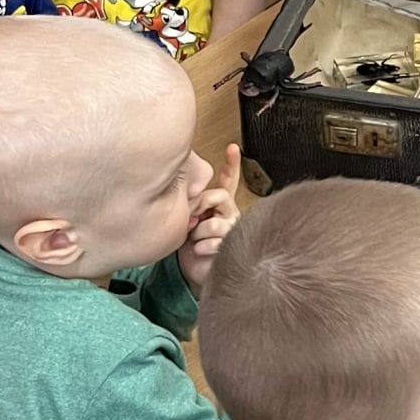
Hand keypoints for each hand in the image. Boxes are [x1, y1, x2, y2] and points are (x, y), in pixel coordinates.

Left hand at [177, 142, 241, 290]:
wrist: (194, 271)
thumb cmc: (189, 246)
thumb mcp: (186, 219)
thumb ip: (191, 204)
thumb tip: (189, 199)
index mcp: (221, 205)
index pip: (229, 182)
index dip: (232, 164)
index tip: (233, 148)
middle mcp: (231, 215)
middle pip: (219, 196)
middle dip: (198, 207)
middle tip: (189, 221)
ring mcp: (233, 230)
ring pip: (214, 222)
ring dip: (197, 233)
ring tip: (195, 241)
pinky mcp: (231, 246)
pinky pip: (214, 241)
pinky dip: (201, 247)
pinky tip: (200, 251)